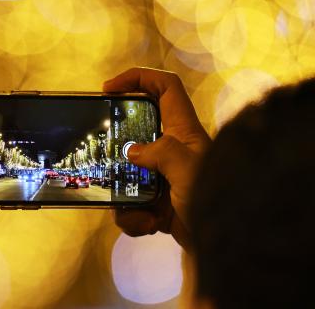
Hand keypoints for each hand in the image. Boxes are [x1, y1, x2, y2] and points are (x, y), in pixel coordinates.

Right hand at [103, 67, 210, 248]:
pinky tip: (148, 225)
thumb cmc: (218, 204)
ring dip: (122, 194)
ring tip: (136, 209)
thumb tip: (132, 153)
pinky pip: (130, 203)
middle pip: (136, 130)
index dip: (138, 78)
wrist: (228, 251)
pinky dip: (133, 217)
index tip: (109, 87)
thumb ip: (160, 153)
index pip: (165, 88)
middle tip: (100, 153)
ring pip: (126, 172)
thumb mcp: (188, 170)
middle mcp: (173, 150)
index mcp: (185, 132)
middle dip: (116, 145)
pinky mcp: (157, 202)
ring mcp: (164, 176)